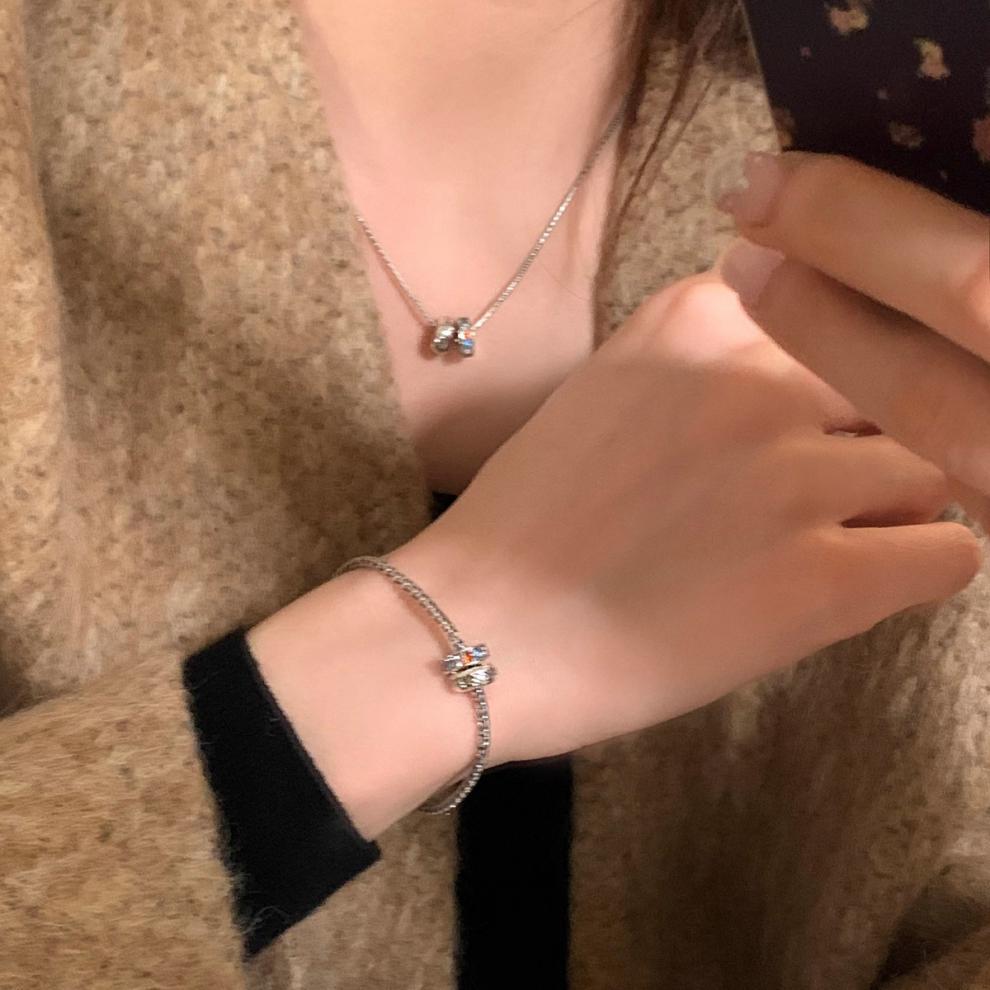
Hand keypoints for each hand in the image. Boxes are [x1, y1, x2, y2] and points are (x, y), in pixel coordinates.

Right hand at [390, 272, 981, 767]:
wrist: (479, 628)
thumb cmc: (530, 518)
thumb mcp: (607, 389)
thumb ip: (702, 358)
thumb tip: (811, 373)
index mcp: (692, 319)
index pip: (838, 298)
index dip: (832, 360)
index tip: (808, 403)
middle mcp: (751, 380)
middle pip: (898, 377)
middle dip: (874, 431)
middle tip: (831, 486)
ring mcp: (791, 479)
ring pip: (934, 465)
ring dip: (901, 504)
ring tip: (838, 541)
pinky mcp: (819, 583)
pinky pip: (950, 553)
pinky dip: (923, 566)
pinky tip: (859, 585)